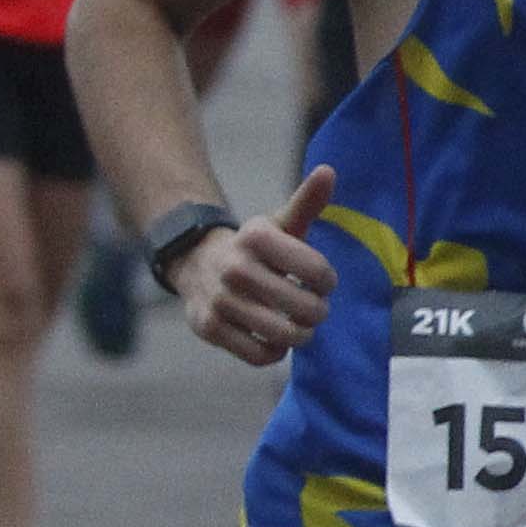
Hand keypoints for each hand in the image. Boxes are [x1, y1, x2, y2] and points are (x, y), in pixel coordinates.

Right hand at [177, 168, 341, 365]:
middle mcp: (235, 267)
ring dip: (300, 334)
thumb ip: (307, 202)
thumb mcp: (280, 223)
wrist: (196, 264)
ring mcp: (220, 300)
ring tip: (298, 325)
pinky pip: (260, 355)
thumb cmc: (254, 249)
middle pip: (306, 308)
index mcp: (258, 237)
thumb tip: (329, 170)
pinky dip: (274, 352)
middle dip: (318, 311)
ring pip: (285, 335)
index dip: (328, 281)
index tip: (322, 281)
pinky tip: (274, 338)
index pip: (318, 271)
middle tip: (313, 308)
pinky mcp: (209, 328)